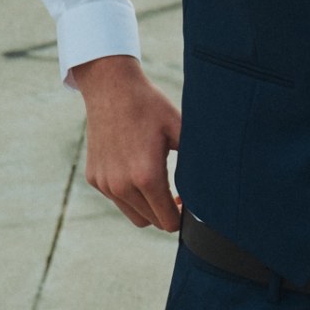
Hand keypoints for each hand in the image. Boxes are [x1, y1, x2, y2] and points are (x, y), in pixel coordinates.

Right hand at [70, 55, 181, 230]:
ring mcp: (105, 183)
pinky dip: (129, 194)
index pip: (168, 221)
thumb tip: (215, 185)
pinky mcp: (94, 178)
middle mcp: (122, 185)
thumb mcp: (180, 129)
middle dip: (166, 213)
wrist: (110, 88)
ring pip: (133, 215)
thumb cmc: (149, 106)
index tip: (187, 205)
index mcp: (146, 176)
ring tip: (158, 186)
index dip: (182, 218)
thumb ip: (197, 161)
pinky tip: (137, 171)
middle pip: (151, 222)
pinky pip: (117, 199)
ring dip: (148, 207)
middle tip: (176, 195)